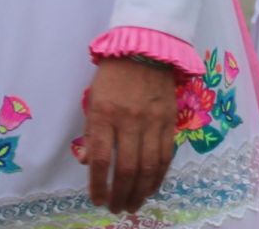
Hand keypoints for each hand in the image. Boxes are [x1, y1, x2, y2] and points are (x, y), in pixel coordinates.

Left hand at [84, 58, 178, 214]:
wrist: (145, 48)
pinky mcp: (169, 120)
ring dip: (141, 191)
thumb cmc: (113, 74)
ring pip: (149, 166)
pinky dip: (159, 176)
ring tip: (133, 204)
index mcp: (104, 114)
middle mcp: (129, 120)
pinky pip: (166, 155)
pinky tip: (151, 187)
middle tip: (117, 209)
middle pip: (127, 168)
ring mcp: (152, 121)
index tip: (97, 200)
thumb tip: (90, 163)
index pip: (102, 159)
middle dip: (121, 194)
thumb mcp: (93, 100)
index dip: (99, 186)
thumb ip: (92, 133)